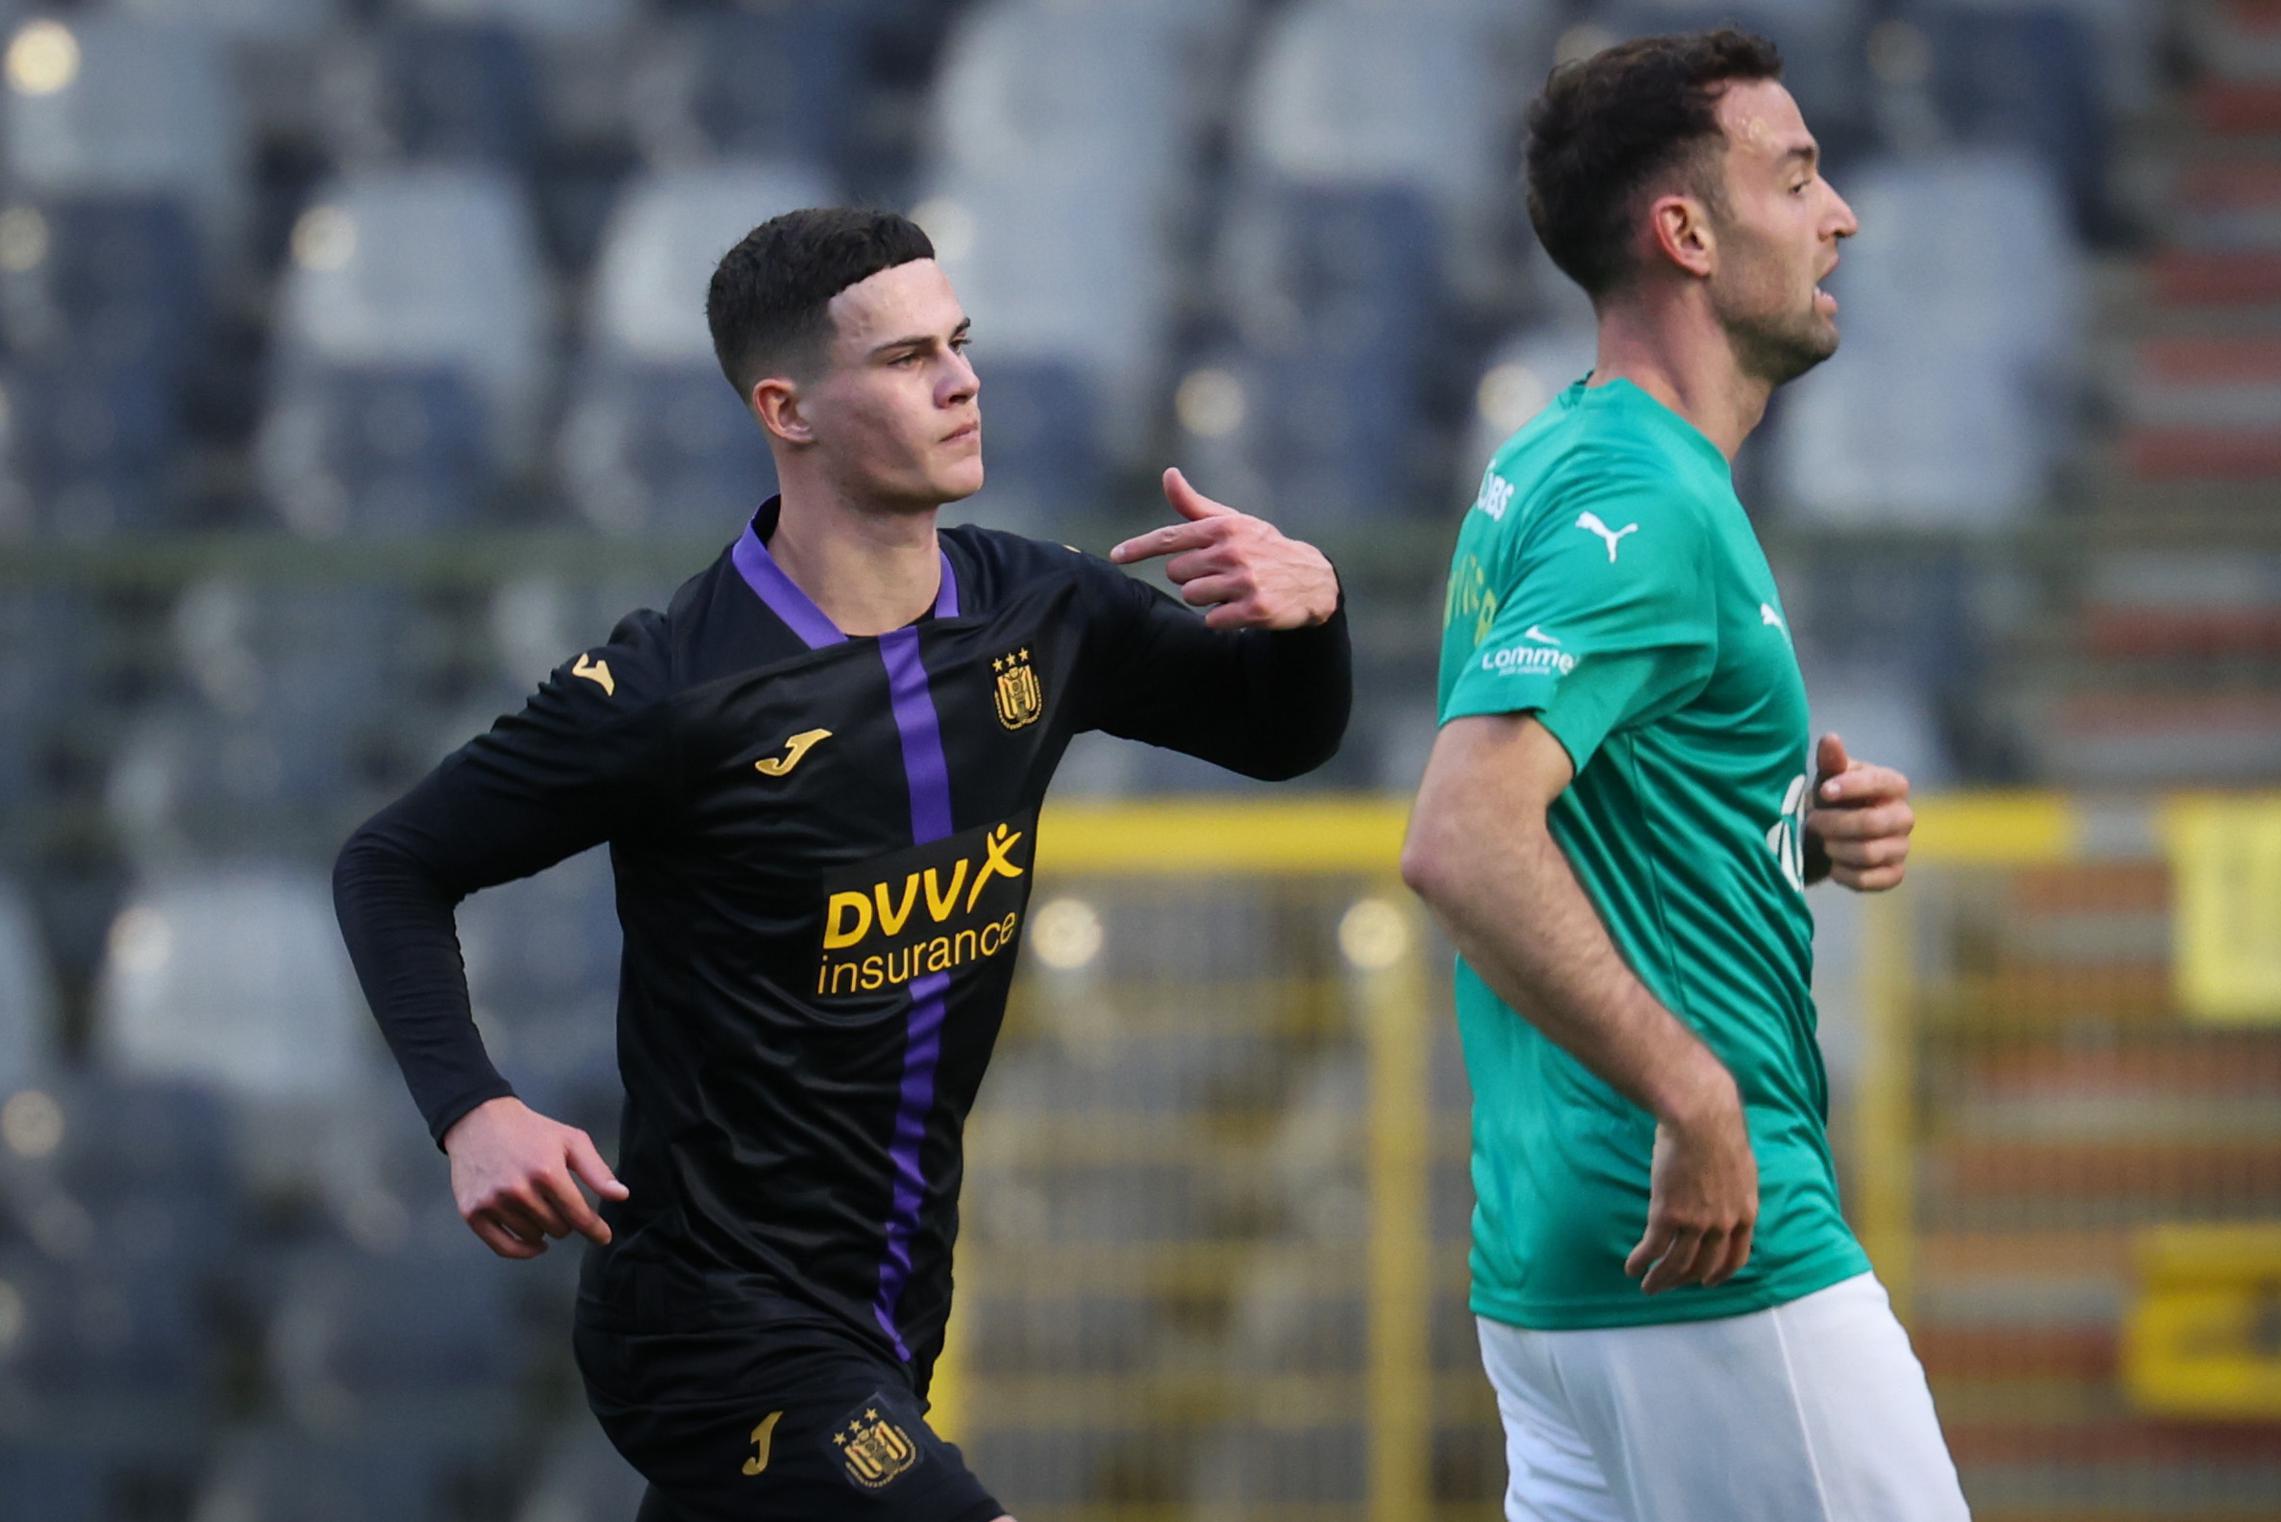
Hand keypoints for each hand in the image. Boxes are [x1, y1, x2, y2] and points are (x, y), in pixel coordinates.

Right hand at [442, 1096, 628, 1258]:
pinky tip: (535, 1244)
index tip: (603, 1236)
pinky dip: (522, 1251)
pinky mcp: (473, 1213)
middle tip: (560, 1204)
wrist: (479, 1122)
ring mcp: (493, 1203)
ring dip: (543, 1229)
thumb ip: (597, 1170)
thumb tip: (621, 1196)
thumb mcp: (570, 1140)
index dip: (595, 1229)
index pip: (578, 1215)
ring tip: (541, 1208)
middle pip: (558, 1228)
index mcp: (547, 1172)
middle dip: (566, 1221)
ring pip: (534, 1237)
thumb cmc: (531, 1131)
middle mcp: (519, 1191)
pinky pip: (503, 1248)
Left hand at [1108, 468, 1339, 630]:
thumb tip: (1168, 474)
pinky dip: (1221, 618)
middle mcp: (1232, 552)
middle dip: (1190, 576)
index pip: (1169, 538)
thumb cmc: (1262, 548)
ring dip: (1205, 598)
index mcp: (1223, 528)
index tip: (1116, 556)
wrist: (1311, 580)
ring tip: (1231, 589)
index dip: (1138, 548)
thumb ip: (1194, 505)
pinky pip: (1212, 620)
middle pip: (1175, 572)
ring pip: (1191, 596)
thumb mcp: (1232, 523)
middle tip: (1218, 573)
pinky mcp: (1255, 609)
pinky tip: (1240, 609)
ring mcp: (1244, 581)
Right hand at [1627, 1065, 1757, 1293]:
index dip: (1719, 1273)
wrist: (1700, 1118)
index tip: (1706, 1281)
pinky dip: (1641, 1262)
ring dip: (1661, 1280)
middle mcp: (1724, 1226)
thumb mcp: (1740, 1167)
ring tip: (1647, 1286)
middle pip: (1703, 1266)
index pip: (1735, 1258)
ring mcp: (1696, 1223)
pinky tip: (1632, 1267)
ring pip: (1677, 1265)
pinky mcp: (1668, 1215)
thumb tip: (1725, 1195)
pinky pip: (1653, 1249)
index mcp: (1745, 1214)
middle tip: (1669, 1285)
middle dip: (1685, 1281)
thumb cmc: (1718, 1131)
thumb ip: (1734, 1190)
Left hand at [1805, 733, 1912, 892]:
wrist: (1826, 837)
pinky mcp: (1893, 874)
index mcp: (1892, 786)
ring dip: (1836, 849)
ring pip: (1869, 853)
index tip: (1824, 791)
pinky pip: (1870, 880)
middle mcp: (1903, 816)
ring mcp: (1901, 847)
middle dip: (1835, 824)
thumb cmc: (1830, 801)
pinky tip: (1833, 866)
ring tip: (1822, 842)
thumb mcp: (1827, 779)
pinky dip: (1845, 874)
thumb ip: (1831, 762)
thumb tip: (1830, 738)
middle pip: (1874, 823)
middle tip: (1812, 821)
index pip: (1882, 783)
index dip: (1853, 786)